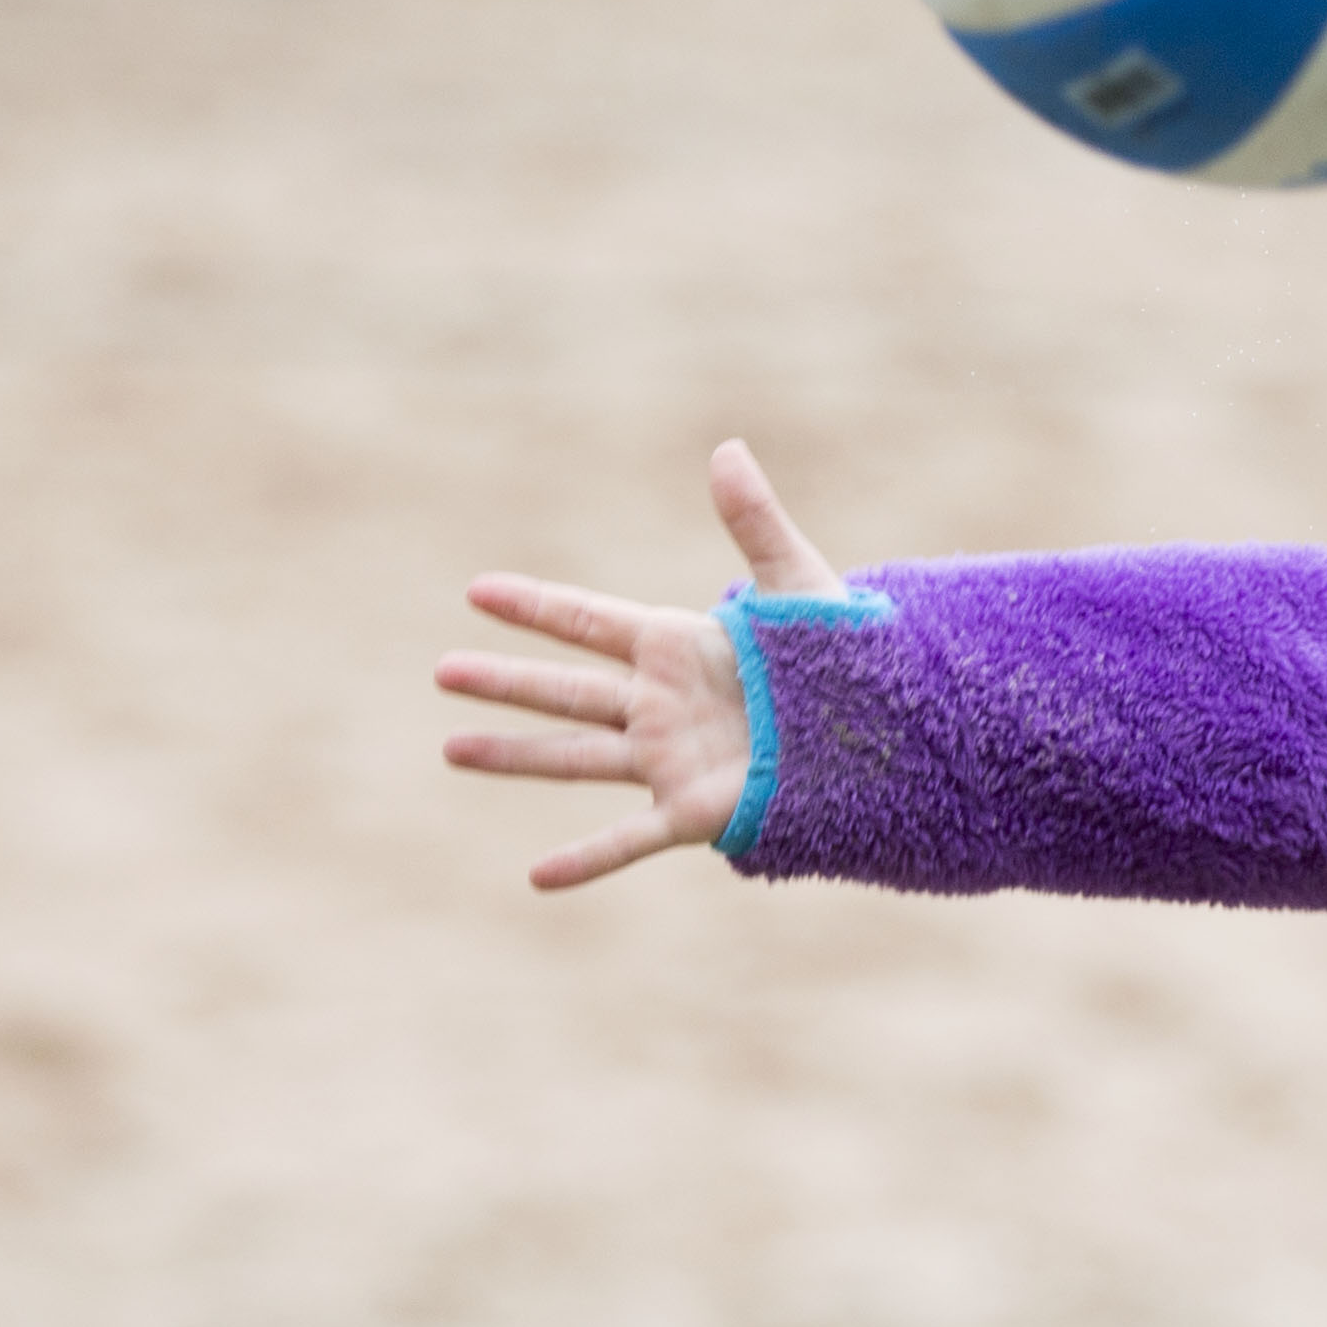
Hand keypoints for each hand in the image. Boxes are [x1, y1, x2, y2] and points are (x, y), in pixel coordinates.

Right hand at [436, 440, 845, 891]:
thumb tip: (727, 450)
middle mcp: (661, 703)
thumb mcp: (798, 585)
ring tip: (452, 750)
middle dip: (503, 679)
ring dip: (514, 755)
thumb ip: (756, 523)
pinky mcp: (695, 812)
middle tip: (442, 670)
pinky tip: (538, 876)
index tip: (478, 590)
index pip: (589, 621)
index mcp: (679, 645)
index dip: (535, 606)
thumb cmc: (848, 658)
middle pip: (565, 690)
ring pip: (574, 757)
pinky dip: (586, 859)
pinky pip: (629, 839)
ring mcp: (670, 759)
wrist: (884, 735)